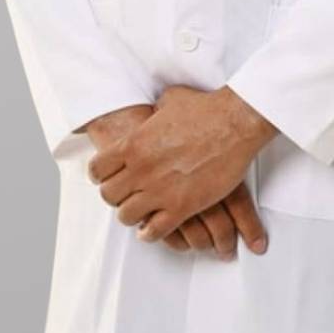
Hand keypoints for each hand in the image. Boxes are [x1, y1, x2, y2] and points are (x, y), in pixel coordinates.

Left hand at [86, 84, 277, 246]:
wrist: (235, 123)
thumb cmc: (206, 109)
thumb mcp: (170, 99)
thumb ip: (155, 111)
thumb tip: (155, 111)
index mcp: (134, 143)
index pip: (98, 169)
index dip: (102, 174)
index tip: (109, 175)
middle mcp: (141, 169)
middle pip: (109, 196)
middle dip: (116, 195)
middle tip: (126, 193)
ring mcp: (160, 190)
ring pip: (126, 217)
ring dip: (132, 214)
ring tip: (140, 210)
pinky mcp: (182, 207)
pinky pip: (154, 232)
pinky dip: (151, 232)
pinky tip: (154, 226)